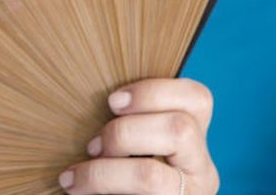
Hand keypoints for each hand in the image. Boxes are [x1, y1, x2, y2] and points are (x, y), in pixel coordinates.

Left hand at [59, 77, 218, 193]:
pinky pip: (141, 193)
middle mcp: (200, 165)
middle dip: (123, 132)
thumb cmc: (116, 172)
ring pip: (151, 174)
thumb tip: (87, 90)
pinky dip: (99, 183)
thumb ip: (125, 120)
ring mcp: (191, 193)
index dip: (153, 91)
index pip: (196, 97)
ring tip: (78, 175)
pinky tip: (75, 185)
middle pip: (181, 129)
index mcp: (191, 137)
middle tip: (92, 146)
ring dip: (104, 170)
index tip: (112, 101)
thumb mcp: (126, 141)